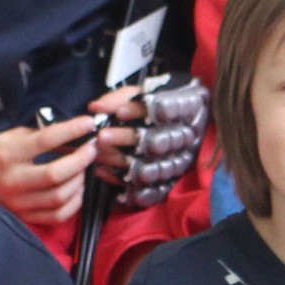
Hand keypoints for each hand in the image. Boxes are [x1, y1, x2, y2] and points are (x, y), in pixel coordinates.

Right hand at [0, 116, 100, 229]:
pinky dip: (74, 203)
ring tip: (84, 169)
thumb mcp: (14, 135)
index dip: (71, 131)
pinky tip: (77, 190)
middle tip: (91, 149)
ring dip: (79, 181)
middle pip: (55, 174)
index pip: (45, 140)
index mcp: (8, 154)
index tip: (88, 124)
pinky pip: (57, 216)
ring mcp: (18, 202)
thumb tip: (76, 134)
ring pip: (59, 197)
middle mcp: (12, 180)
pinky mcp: (24, 216)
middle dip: (80, 160)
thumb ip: (42, 135)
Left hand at [92, 78, 207, 209]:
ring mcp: (180, 162)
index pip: (167, 109)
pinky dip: (125, 186)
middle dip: (126, 139)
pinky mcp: (170, 182)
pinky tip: (104, 173)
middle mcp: (187, 137)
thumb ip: (119, 98)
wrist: (176, 123)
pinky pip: (149, 191)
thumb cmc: (156, 103)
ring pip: (151, 168)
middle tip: (101, 136)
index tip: (120, 113)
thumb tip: (96, 109)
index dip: (142, 113)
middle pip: (156, 142)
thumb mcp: (142, 93)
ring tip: (99, 155)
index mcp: (188, 107)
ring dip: (121, 161)